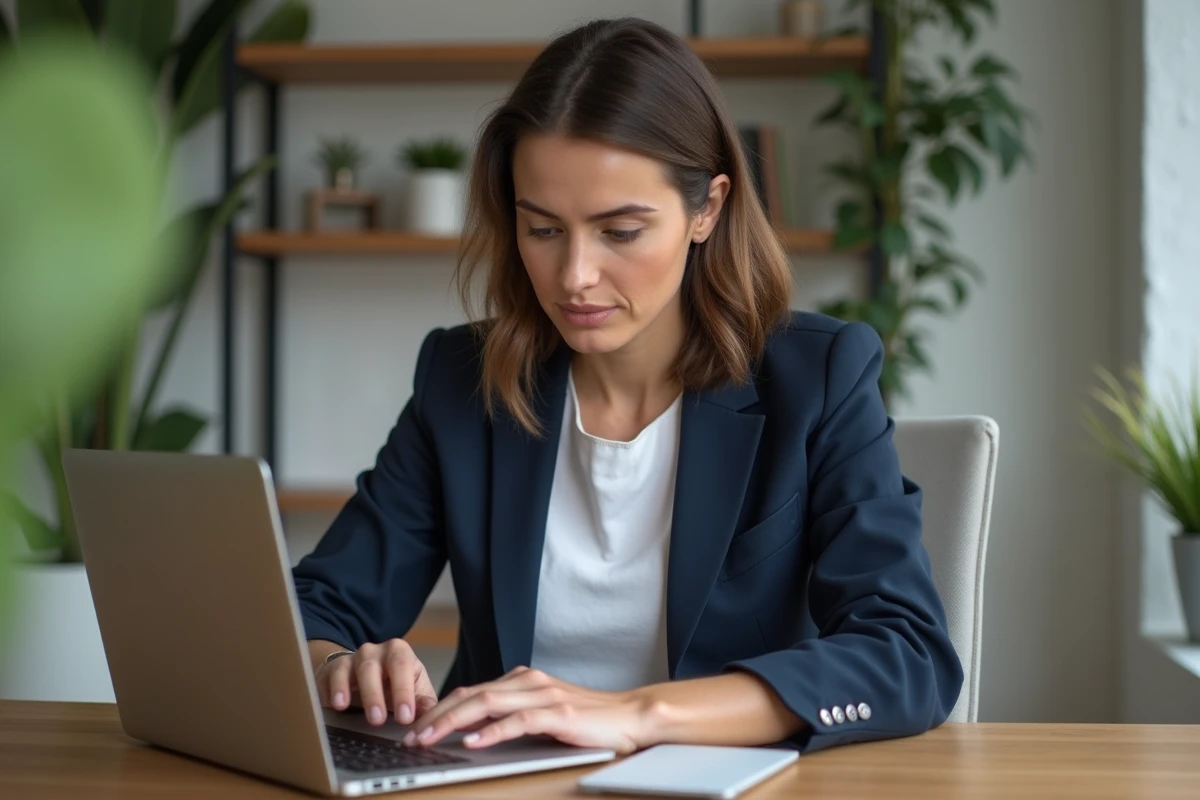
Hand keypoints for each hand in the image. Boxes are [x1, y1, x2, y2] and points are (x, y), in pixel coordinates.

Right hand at [315, 639, 437, 726]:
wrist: (366, 672)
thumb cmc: (394, 682)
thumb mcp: (414, 688)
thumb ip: (424, 702)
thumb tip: (433, 718)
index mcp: (400, 652)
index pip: (403, 667)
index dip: (403, 692)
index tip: (405, 718)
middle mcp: (374, 651)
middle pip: (372, 667)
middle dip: (374, 694)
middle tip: (377, 720)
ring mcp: (351, 659)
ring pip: (348, 669)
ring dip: (345, 688)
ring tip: (344, 706)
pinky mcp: (332, 669)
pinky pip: (328, 676)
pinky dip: (328, 690)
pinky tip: (330, 704)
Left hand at [403, 666, 652, 753]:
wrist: (630, 716)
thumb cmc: (588, 720)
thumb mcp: (543, 713)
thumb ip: (512, 714)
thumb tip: (472, 729)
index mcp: (522, 680)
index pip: (471, 691)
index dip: (440, 708)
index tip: (416, 728)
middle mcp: (529, 681)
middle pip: (471, 694)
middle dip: (436, 716)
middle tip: (411, 736)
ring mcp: (543, 695)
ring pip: (486, 704)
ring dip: (453, 722)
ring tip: (429, 739)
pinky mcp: (558, 713)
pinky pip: (517, 721)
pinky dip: (491, 732)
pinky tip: (473, 743)